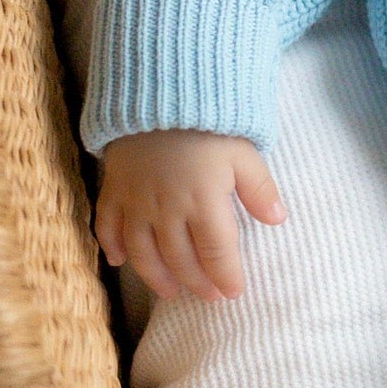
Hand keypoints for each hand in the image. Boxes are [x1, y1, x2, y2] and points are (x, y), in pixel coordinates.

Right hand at [95, 129, 287, 300]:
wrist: (158, 90)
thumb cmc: (208, 122)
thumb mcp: (244, 151)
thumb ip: (260, 188)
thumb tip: (279, 220)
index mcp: (203, 200)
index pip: (216, 251)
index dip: (225, 276)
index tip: (234, 293)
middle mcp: (167, 209)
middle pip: (180, 259)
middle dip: (197, 283)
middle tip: (209, 297)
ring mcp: (137, 201)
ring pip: (143, 252)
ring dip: (156, 277)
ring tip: (171, 292)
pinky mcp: (114, 189)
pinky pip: (108, 225)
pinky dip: (112, 247)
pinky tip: (119, 262)